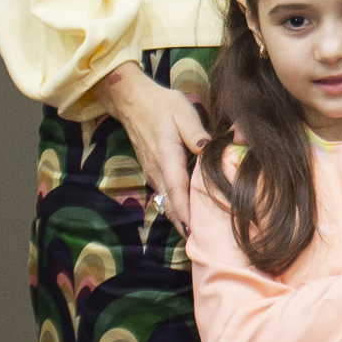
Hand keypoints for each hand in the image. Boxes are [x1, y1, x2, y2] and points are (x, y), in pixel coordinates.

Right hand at [98, 62, 208, 232]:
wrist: (132, 100)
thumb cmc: (161, 104)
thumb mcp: (183, 112)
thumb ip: (196, 133)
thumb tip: (209, 150)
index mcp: (166, 156)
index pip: (176, 190)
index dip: (185, 212)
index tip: (193, 231)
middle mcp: (156, 168)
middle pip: (170, 202)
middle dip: (183, 222)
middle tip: (197, 241)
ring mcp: (152, 169)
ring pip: (166, 199)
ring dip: (178, 215)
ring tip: (194, 232)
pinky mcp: (151, 167)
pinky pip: (163, 190)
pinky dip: (173, 203)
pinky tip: (185, 210)